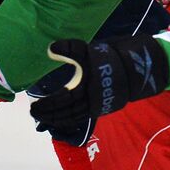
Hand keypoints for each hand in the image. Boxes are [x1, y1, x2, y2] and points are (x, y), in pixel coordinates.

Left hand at [29, 36, 169, 146]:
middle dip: (49, 115)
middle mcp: (90, 102)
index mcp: (86, 88)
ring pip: (73, 118)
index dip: (47, 105)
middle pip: (65, 113)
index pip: (61, 101)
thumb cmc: (109, 59)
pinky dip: (68, 121)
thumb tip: (50, 48)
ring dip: (57, 120)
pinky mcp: (101, 109)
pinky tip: (60, 119)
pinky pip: (81, 118)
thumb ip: (70, 48)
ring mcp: (96, 107)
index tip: (34, 106)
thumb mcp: (89, 50)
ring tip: (43, 118)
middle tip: (34, 113)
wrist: (136, 69)